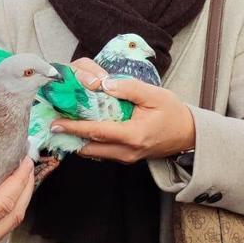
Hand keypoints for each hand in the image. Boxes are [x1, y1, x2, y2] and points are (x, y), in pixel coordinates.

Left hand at [51, 75, 195, 163]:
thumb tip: (103, 85)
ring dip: (78, 140)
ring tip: (64, 124)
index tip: (56, 123)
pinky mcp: (126, 157)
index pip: (97, 132)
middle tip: (54, 122)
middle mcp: (127, 151)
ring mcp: (126, 157)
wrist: (189, 134)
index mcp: (133, 135)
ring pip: (95, 152)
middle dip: (70, 136)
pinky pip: (103, 151)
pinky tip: (82, 129)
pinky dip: (90, 142)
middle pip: (90, 147)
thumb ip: (128, 88)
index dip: (74, 127)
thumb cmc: (173, 113)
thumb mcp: (154, 95)